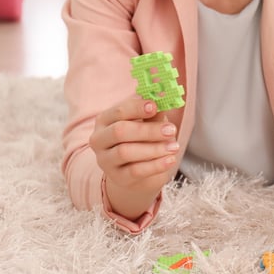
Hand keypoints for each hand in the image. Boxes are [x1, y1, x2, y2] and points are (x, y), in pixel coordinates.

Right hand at [89, 96, 178, 216]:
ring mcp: (105, 160)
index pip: (118, 111)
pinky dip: (155, 165)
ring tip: (174, 147)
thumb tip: (165, 96)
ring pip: (125, 152)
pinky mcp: (117, 177)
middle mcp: (99, 139)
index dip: (136, 108)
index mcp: (105, 120)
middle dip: (147, 130)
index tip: (155, 107)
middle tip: (171, 130)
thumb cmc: (141, 137)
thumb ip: (153, 112)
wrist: (136, 167)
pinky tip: (170, 160)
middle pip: (119, 132)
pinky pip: (135, 171)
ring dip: (153, 148)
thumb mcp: (146, 122)